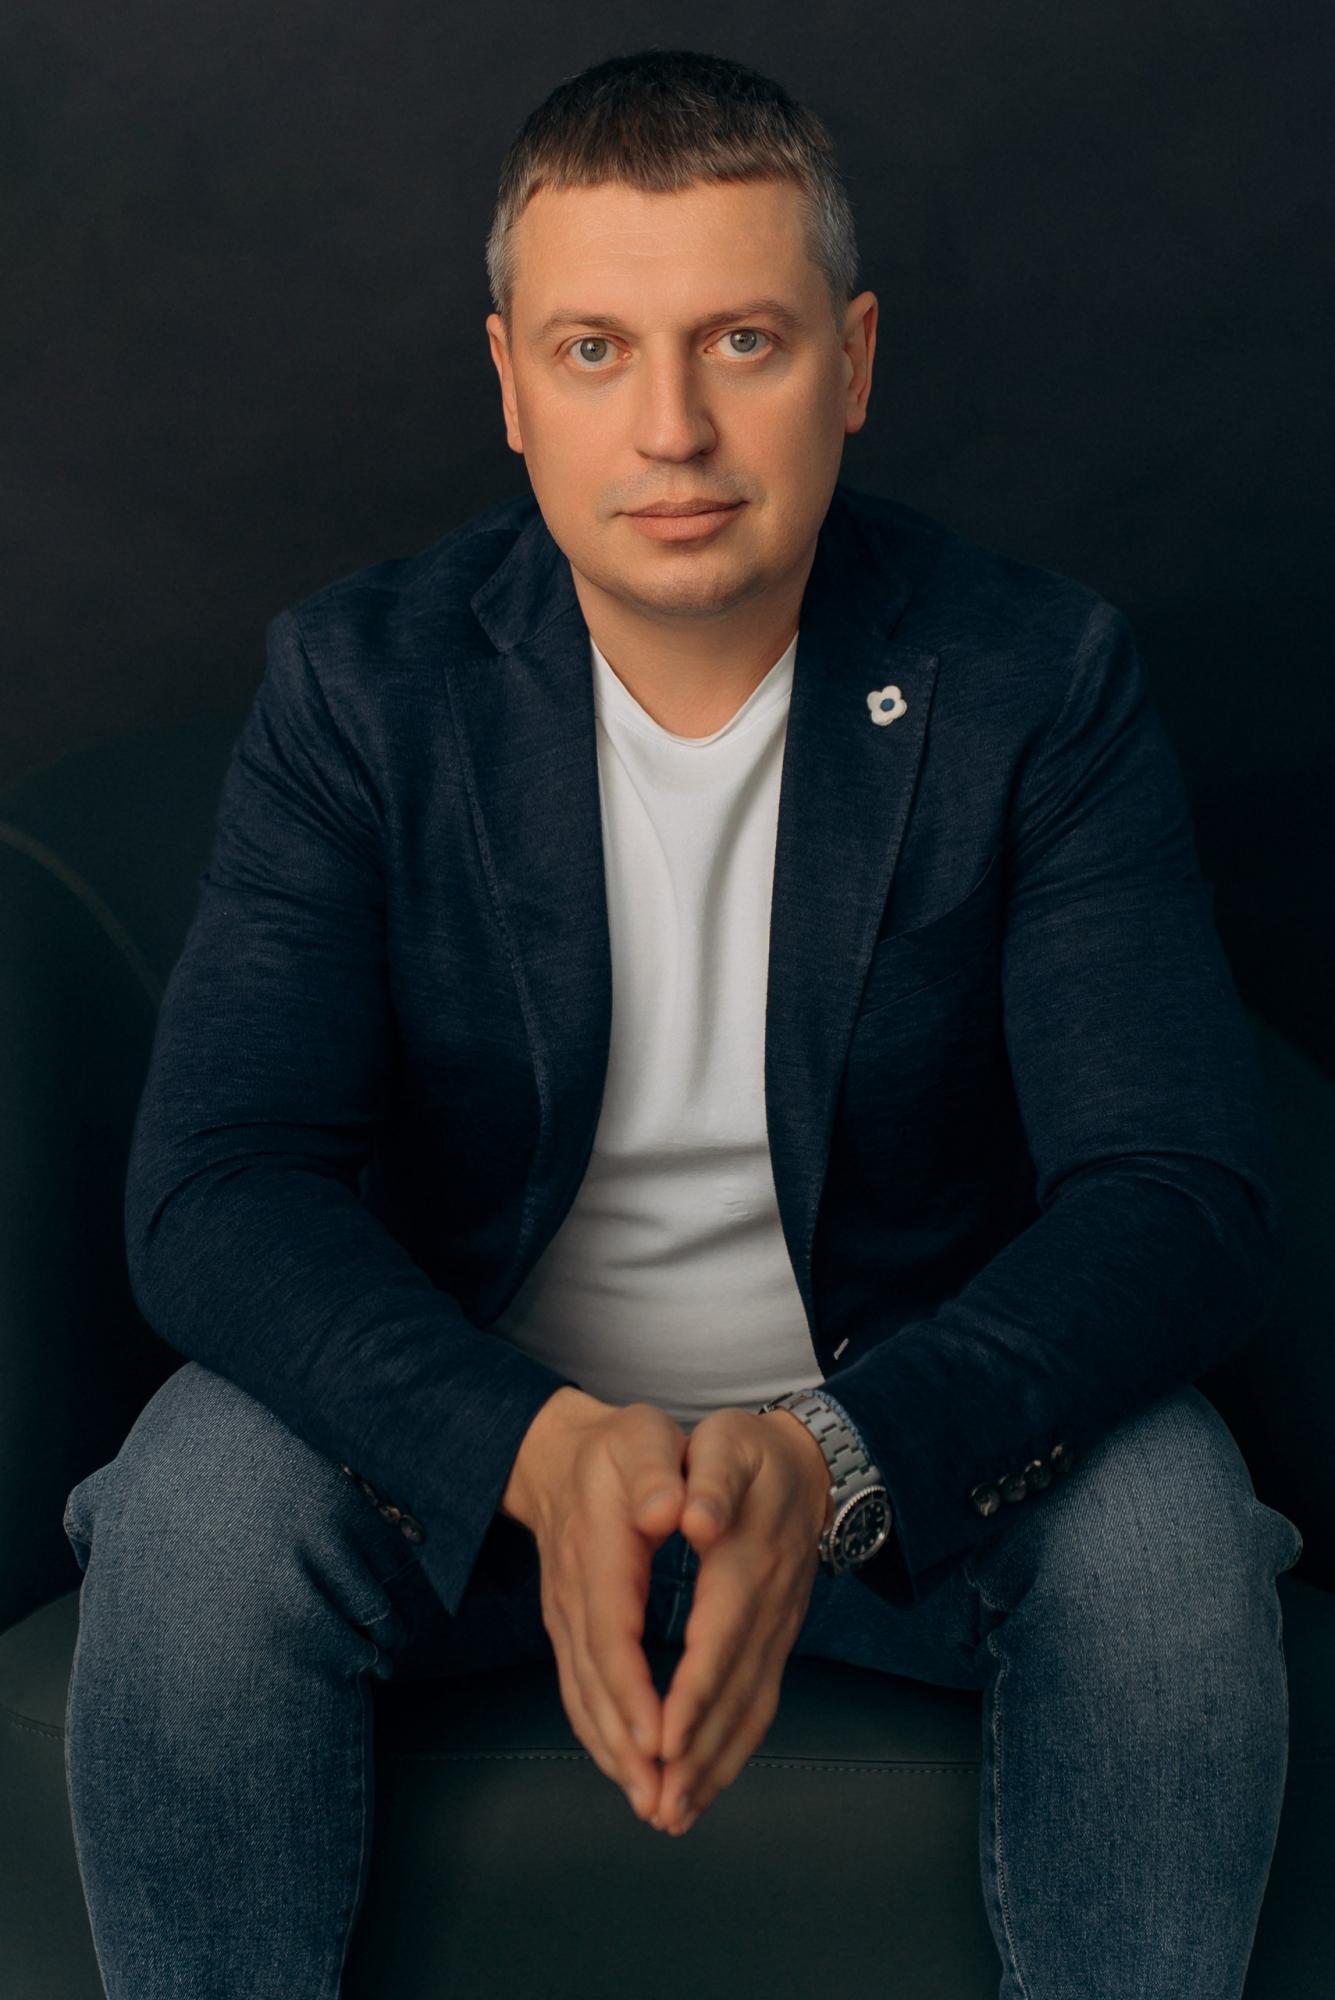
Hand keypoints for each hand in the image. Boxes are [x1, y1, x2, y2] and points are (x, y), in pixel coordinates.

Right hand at [499, 1387, 690, 1825]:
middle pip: (594, 1682)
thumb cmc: (619, 1448)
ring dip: (614, 1755)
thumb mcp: (643, 1440)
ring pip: (584, 1697)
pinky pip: (581, 1693)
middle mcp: (574, 1594)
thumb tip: (670, 1512)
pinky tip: (629, 1771)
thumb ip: (657, 1475)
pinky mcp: (569, 1632)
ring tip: (652, 1805)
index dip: (632, 1690)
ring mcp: (566, 1618)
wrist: (557, 1455)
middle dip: (626, 1747)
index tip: (659, 1740)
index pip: (611, 1631)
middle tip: (661, 1801)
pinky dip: (604, 1737)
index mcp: (600, 1550)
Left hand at [647, 1405, 830, 1836]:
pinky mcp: (777, 1643)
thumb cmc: (750, 1453)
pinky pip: (758, 1706)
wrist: (808, 1464)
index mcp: (749, 1563)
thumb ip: (712, 1481)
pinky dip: (732, 1751)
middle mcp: (769, 1608)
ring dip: (714, 1766)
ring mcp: (778, 1631)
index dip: (692, 1693)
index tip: (662, 1741)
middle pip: (735, 1693)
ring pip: (749, 1709)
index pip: (720, 1640)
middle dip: (697, 1754)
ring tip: (674, 1812)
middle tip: (658, 1805)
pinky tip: (704, 1783)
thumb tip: (695, 1517)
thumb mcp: (728, 1445)